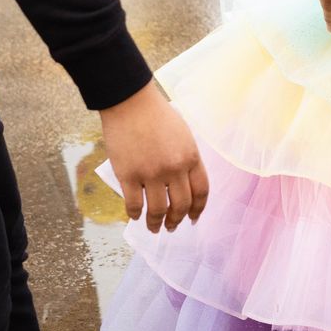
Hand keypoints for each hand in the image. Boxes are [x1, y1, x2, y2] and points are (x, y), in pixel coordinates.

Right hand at [99, 82, 207, 232]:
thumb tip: (181, 184)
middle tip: (171, 227)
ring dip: (156, 223)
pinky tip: (135, 216)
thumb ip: (185, 158)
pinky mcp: (129, 175)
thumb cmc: (157, 115)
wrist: (130, 102)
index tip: (193, 219)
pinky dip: (135, 214)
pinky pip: (134, 204)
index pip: (201, 191)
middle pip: (181, 204)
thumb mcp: (183, 135)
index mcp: (191, 156)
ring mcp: (152, 173)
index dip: (198, 209)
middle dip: (177, 220)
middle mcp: (175, 168)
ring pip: (158, 210)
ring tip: (154, 228)